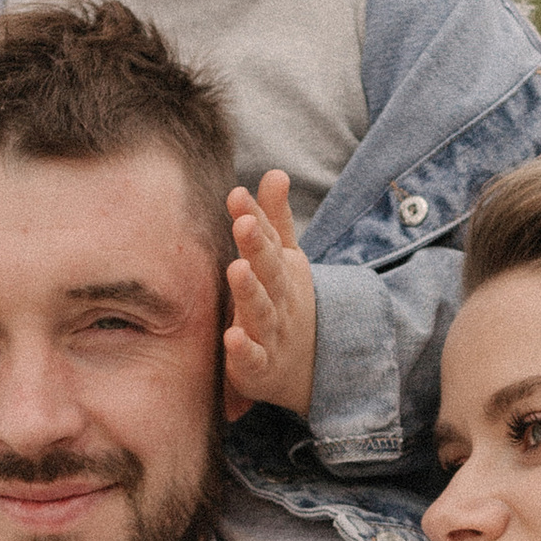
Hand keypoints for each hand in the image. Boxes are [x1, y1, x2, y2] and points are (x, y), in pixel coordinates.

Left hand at [222, 172, 317, 419]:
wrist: (309, 369)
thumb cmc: (287, 303)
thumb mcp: (286, 260)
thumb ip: (275, 219)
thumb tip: (275, 172)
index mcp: (282, 269)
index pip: (270, 239)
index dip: (256, 217)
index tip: (237, 194)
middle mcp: (279, 297)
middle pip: (269, 269)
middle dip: (257, 246)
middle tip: (243, 223)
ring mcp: (272, 332)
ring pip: (261, 310)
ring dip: (250, 290)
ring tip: (237, 269)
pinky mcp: (261, 367)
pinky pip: (253, 358)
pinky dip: (244, 350)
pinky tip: (232, 337)